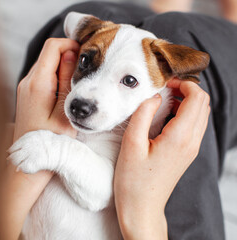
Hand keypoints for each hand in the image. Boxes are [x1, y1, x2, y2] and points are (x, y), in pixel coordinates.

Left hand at [14, 38, 78, 140]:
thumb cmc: (51, 141)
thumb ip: (67, 80)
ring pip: (46, 63)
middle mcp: (27, 81)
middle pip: (49, 53)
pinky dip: (55, 76)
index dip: (71, 44)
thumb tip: (71, 53)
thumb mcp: (66, 111)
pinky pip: (41, 75)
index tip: (86, 56)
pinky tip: (65, 91)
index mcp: (38, 83)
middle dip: (68, 55)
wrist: (30, 161)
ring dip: (62, 66)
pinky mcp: (26, 93)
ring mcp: (25, 87)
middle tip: (86, 72)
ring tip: (77, 83)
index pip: (52, 46)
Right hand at [114, 79, 210, 239]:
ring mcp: (191, 149)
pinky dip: (184, 114)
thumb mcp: (131, 143)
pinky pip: (193, 126)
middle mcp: (191, 142)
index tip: (165, 82)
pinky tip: (164, 116)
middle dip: (187, 90)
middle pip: (203, 105)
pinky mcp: (186, 153)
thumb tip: (154, 96)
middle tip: (164, 88)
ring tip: (163, 100)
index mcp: (180, 138)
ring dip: (186, 102)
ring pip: (200, 115)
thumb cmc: (133, 180)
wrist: (142, 207)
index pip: (197, 99)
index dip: (184, 84)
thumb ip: (143, 114)